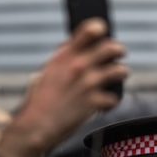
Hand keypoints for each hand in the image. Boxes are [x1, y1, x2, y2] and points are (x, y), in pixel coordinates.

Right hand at [0, 20, 127, 156]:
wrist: (35, 127)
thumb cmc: (38, 101)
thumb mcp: (46, 72)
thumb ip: (61, 58)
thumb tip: (71, 45)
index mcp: (65, 56)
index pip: (91, 29)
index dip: (100, 29)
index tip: (102, 35)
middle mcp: (79, 66)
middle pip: (112, 47)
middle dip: (119, 51)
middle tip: (117, 56)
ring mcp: (88, 84)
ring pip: (120, 70)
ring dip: (120, 74)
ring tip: (116, 79)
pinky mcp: (94, 102)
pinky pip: (114, 98)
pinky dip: (110, 103)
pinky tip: (103, 106)